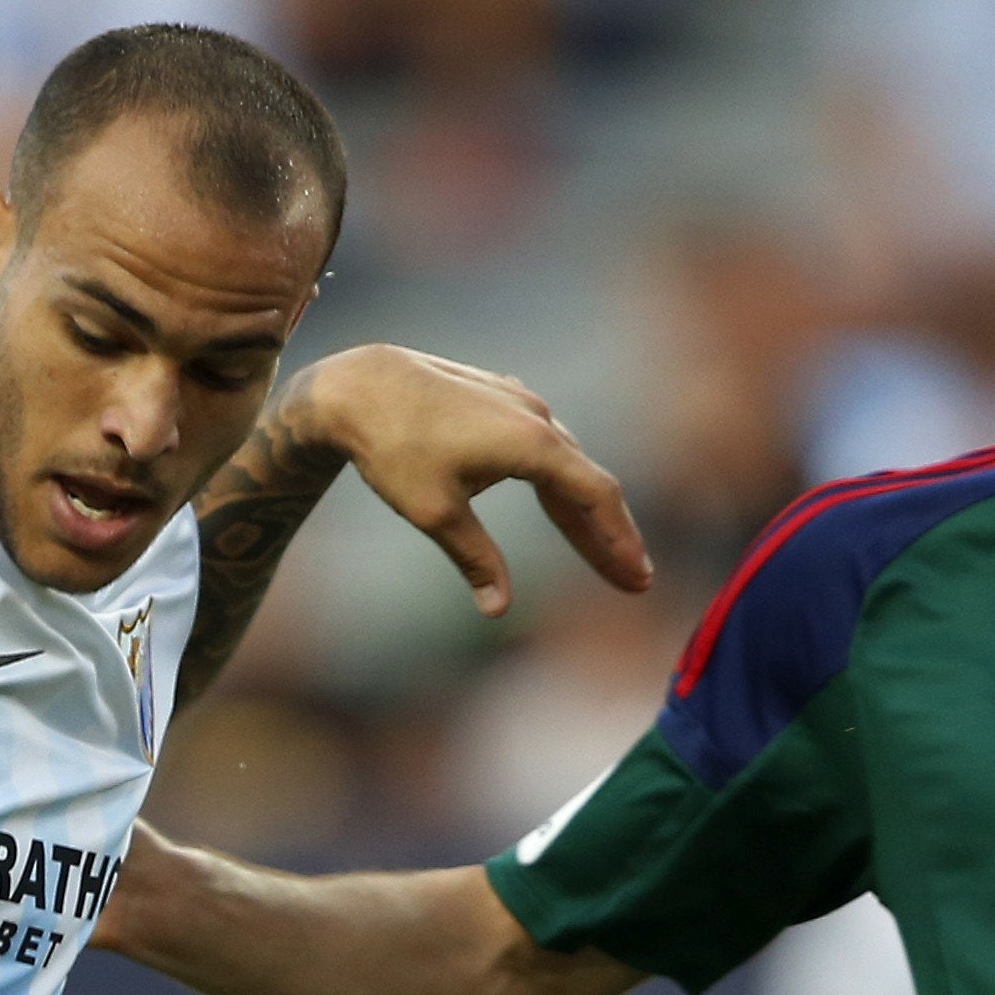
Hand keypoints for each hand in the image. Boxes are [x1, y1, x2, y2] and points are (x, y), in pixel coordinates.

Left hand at [277, 344, 653, 619]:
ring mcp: (518, 403)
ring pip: (565, 465)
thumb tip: (498, 609)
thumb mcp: (435, 513)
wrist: (357, 385)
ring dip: (583, 511)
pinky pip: (543, 448)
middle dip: (610, 535)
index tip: (637, 578)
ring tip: (600, 553)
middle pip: (588, 483)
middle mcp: (536, 417)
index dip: (620, 540)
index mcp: (532, 444)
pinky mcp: (498, 400)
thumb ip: (475, 559)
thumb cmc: (393, 447)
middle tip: (633, 581)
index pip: (596, 497)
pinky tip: (559, 505)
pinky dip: (557, 483)